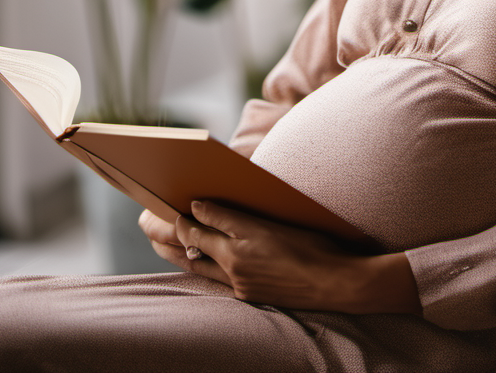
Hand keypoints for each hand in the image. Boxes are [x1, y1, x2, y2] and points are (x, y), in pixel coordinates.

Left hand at [138, 202, 419, 313]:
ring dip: (181, 251)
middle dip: (175, 229)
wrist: (337, 282)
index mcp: (247, 234)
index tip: (184, 200)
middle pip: (194, 242)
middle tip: (158, 218)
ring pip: (199, 264)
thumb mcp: (281, 219)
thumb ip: (239, 214)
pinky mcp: (248, 295)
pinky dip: (205, 267)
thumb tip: (204, 205)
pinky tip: (200, 261)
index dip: (192, 208)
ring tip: (162, 240)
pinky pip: (217, 279)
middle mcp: (237, 260)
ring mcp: (241, 280)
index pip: (207, 217)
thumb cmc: (316, 243)